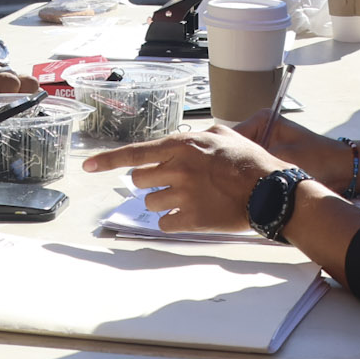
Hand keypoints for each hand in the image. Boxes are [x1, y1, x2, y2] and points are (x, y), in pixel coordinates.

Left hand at [0, 59, 33, 117]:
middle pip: (7, 78)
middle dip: (5, 94)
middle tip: (0, 111)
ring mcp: (4, 75)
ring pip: (22, 80)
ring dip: (22, 96)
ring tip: (17, 111)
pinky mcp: (16, 81)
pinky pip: (31, 83)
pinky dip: (32, 94)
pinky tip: (28, 108)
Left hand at [85, 124, 286, 234]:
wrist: (272, 191)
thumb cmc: (251, 162)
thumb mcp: (223, 135)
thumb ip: (195, 138)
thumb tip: (181, 143)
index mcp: (181, 146)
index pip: (134, 152)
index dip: (107, 160)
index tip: (87, 166)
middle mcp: (177, 168)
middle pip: (139, 179)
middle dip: (151, 182)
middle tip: (173, 182)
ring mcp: (183, 195)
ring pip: (150, 202)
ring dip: (163, 202)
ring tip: (189, 198)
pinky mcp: (192, 219)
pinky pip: (165, 223)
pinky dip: (174, 221)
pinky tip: (192, 215)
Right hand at [227, 109, 345, 178]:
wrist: (344, 171)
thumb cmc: (319, 159)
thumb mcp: (282, 157)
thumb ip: (255, 161)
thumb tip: (228, 170)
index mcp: (263, 120)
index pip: (232, 137)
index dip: (223, 155)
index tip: (217, 171)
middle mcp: (262, 130)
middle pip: (234, 150)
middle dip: (232, 166)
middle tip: (227, 182)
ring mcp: (266, 146)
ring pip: (242, 162)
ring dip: (242, 174)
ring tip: (239, 187)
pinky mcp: (271, 161)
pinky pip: (253, 170)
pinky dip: (251, 180)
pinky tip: (250, 190)